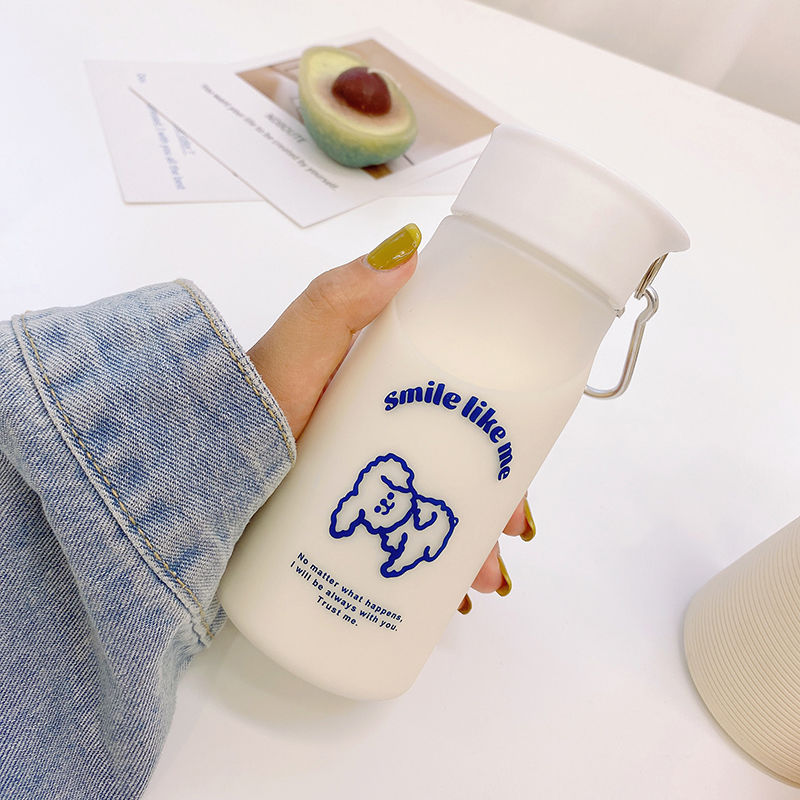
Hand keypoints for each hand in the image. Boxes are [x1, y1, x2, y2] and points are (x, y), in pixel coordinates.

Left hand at [246, 224, 534, 611]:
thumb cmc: (246, 409)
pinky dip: (428, 578)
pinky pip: (398, 554)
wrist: (181, 481)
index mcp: (382, 393)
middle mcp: (376, 439)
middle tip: (503, 543)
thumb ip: (340, 300)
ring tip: (476, 584)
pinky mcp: (340, 529)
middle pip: (455, 472)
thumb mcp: (298, 348)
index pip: (459, 411)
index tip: (518, 475)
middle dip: (492, 509)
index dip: (500, 440)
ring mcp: (359, 489)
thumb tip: (408, 247)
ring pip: (434, 518)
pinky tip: (444, 603)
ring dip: (468, 550)